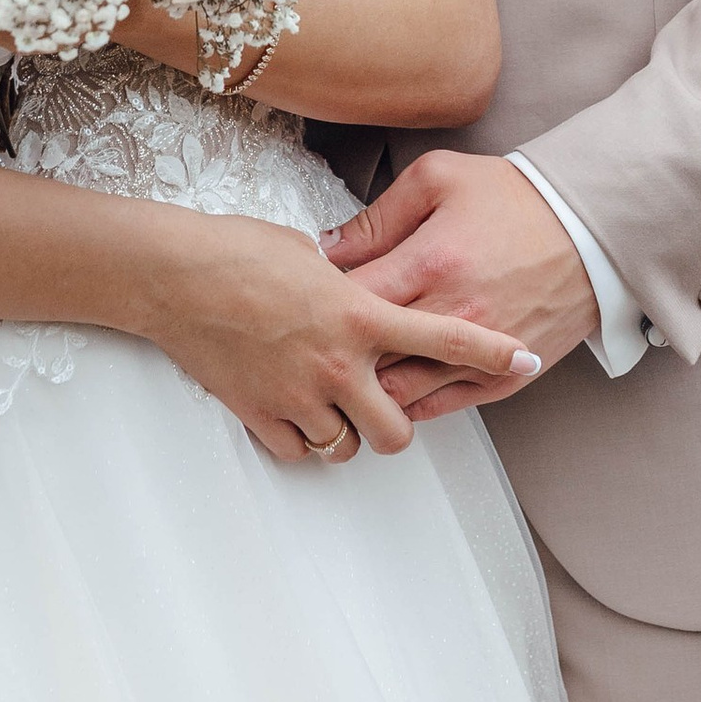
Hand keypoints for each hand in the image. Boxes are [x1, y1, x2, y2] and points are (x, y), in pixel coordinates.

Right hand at [150, 208, 538, 463]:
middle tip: (384, 406)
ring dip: (346, 435)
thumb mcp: (310, 250)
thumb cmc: (238, 249)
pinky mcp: (260, 414)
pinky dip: (302, 441)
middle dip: (397, 424)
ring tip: (333, 409)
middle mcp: (338, 363)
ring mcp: (299, 394)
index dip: (491, 352)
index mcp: (359, 314)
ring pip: (346, 449)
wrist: (175, 276)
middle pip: (396, 429)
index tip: (525, 359)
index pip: (444, 336)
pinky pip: (299, 452)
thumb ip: (350, 278)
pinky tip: (294, 415)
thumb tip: (362, 283)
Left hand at [323, 151, 599, 420]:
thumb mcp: (439, 178)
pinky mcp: (503, 375)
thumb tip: (327, 249)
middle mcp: (453, 315)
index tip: (312, 300)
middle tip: (320, 344)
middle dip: (338, 354)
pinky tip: (392, 388)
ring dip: (369, 388)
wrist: (593, 229)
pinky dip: (409, 403)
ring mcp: (478, 353)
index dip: (322, 305)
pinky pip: (441, 408)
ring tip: (348, 374)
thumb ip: (378, 216)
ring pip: (399, 394)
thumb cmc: (517, 199)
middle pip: (368, 357)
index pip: (350, 303)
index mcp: (431, 262)